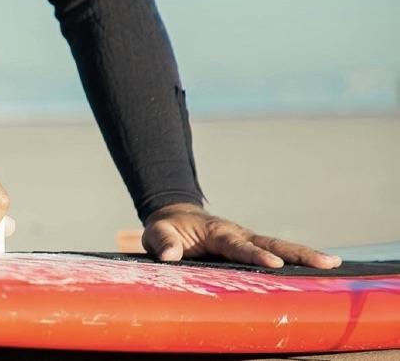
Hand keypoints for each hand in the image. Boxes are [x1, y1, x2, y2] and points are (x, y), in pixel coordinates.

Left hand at [142, 203, 341, 268]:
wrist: (175, 217)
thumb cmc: (167, 228)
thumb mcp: (157, 233)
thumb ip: (162, 243)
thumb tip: (171, 256)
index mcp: (216, 231)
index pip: (238, 245)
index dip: (255, 254)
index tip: (275, 263)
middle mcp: (237, 234)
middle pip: (271, 242)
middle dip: (298, 253)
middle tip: (328, 262)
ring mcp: (246, 240)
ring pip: (279, 246)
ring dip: (304, 256)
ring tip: (333, 265)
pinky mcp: (249, 248)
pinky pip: (275, 253)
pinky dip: (295, 260)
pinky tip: (316, 272)